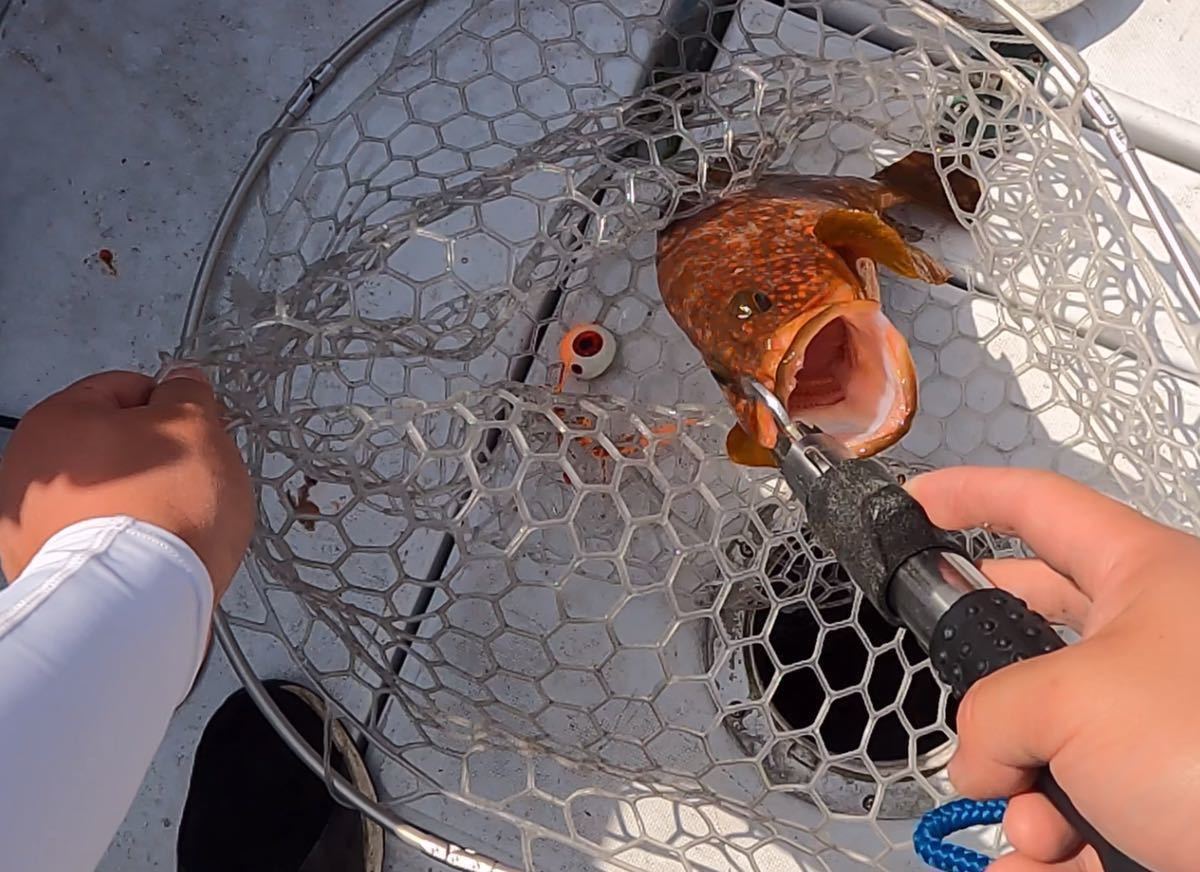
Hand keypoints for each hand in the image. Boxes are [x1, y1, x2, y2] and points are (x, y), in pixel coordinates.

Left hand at [0, 370, 252, 599]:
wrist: (138, 600)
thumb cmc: (162, 516)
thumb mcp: (197, 427)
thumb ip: (187, 393)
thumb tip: (182, 382)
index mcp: (57, 419)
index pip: (126, 388)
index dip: (171, 406)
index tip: (195, 429)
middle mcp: (29, 467)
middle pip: (108, 444)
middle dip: (152, 458)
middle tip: (188, 478)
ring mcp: (30, 521)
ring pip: (103, 493)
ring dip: (136, 500)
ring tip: (169, 521)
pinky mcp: (45, 565)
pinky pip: (94, 536)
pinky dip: (120, 539)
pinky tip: (148, 550)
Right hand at [907, 466, 1199, 871]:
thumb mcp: (1070, 701)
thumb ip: (991, 712)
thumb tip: (983, 767)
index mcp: (1142, 576)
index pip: (1037, 507)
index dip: (967, 494)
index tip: (908, 502)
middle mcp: (1150, 644)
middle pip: (1032, 636)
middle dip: (984, 684)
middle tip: (951, 700)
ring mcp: (1158, 726)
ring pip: (1049, 743)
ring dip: (1020, 796)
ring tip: (1037, 834)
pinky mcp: (1166, 801)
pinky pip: (1081, 816)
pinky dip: (1049, 851)